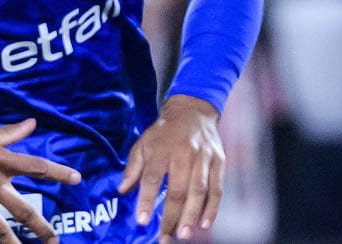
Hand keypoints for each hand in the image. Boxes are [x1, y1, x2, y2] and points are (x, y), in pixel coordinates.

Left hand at [119, 95, 223, 242]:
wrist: (193, 111)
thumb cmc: (164, 132)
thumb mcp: (143, 144)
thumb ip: (133, 167)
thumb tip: (123, 190)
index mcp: (161, 148)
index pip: (152, 178)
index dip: (147, 200)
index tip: (143, 220)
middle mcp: (183, 153)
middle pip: (178, 189)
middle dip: (172, 216)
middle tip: (166, 238)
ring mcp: (204, 158)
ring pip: (199, 191)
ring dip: (192, 216)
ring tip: (183, 235)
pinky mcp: (219, 162)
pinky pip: (217, 188)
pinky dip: (212, 208)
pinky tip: (204, 224)